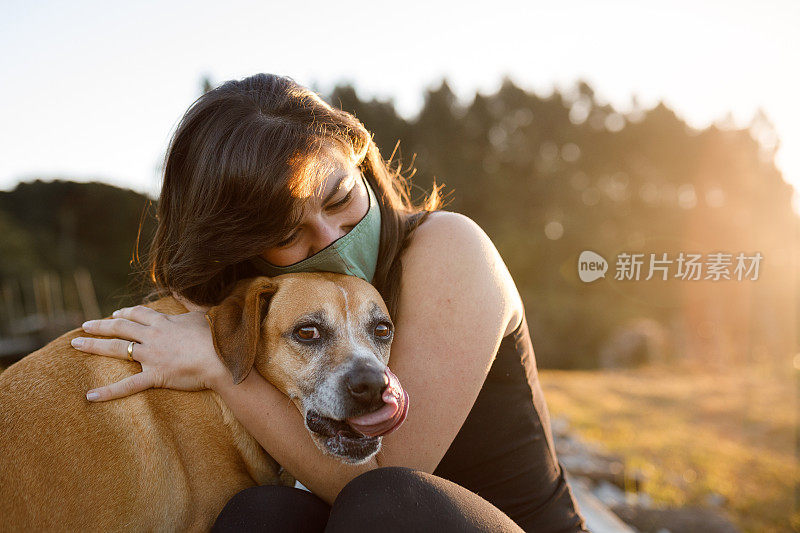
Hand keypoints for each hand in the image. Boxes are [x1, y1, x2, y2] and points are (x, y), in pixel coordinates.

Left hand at [72, 303, 228, 401]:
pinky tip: (90, 396)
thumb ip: (191, 307)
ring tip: (75, 344)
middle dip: (100, 325)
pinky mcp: (154, 376)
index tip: (115, 314)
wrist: (221, 358)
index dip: (125, 313)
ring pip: (117, 348)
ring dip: (94, 345)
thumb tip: (190, 298)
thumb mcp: (202, 316)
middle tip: (85, 325)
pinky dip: (108, 392)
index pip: (139, 314)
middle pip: (121, 327)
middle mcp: (153, 336)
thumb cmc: (216, 336)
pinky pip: (128, 385)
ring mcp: (151, 356)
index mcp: (164, 322)